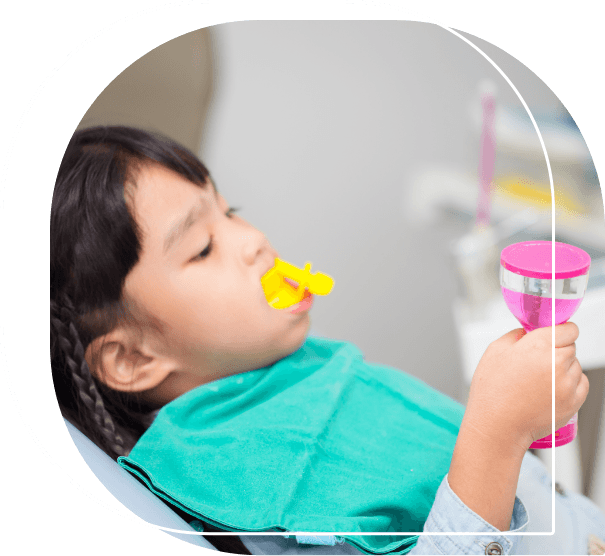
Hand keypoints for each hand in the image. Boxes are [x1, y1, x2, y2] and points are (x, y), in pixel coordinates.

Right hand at [464, 322, 587, 450]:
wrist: (498, 426)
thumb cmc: (492, 391)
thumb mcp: (494, 351)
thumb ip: (515, 335)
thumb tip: (528, 332)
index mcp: (538, 345)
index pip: (569, 329)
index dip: (561, 331)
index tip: (556, 334)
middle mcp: (557, 362)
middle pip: (571, 347)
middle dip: (557, 350)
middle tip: (537, 362)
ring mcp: (567, 383)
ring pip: (576, 365)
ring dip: (564, 368)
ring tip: (540, 380)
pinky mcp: (574, 402)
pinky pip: (581, 384)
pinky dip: (570, 384)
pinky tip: (550, 390)